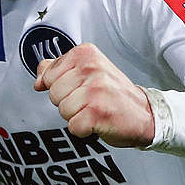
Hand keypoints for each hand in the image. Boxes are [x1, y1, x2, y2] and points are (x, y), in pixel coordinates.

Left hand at [33, 43, 153, 147]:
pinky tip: (98, 121)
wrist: (146, 114)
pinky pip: (73, 126)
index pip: (48, 74)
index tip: (80, 88)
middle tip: (90, 101)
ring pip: (62, 110)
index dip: (61, 87)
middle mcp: (91, 69)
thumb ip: (58, 70)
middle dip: (68, 102)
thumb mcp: (87, 72)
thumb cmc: (114, 94)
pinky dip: (83, 130)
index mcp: (85, 54)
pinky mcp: (98, 113)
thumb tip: (38, 79)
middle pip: (53, 94)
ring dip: (77, 116)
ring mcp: (96, 91)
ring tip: (95, 110)